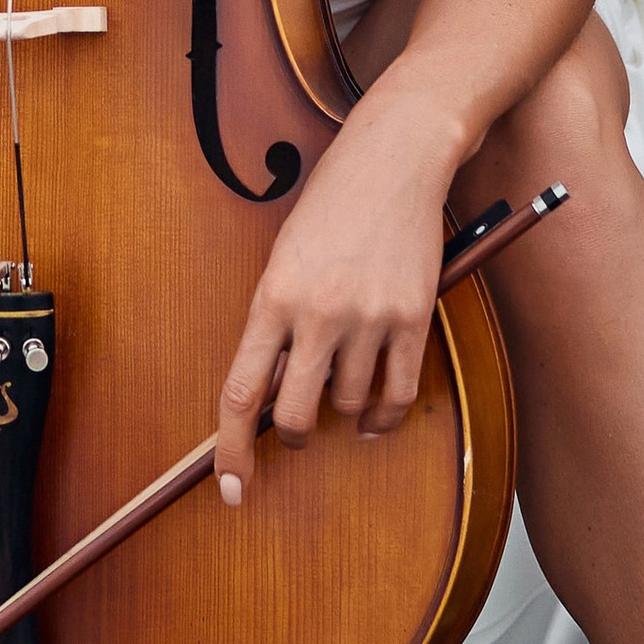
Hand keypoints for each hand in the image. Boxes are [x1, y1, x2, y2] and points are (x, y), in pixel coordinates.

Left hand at [211, 82, 462, 506]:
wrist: (395, 157)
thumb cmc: (332, 200)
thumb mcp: (284, 256)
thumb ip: (275, 321)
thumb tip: (269, 391)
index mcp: (272, 296)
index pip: (241, 393)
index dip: (231, 450)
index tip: (232, 486)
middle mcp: (318, 313)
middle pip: (296, 415)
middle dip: (292, 436)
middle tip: (294, 430)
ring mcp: (368, 317)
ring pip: (348, 407)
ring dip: (342, 410)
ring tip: (342, 381)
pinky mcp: (412, 317)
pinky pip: (398, 394)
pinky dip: (384, 417)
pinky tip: (374, 416)